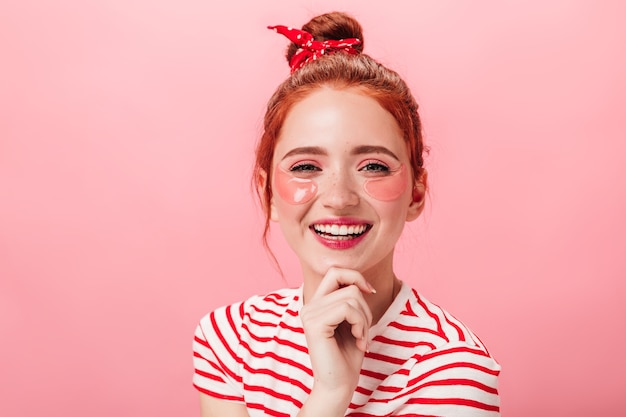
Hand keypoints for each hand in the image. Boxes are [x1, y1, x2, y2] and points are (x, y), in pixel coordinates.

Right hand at [300, 267, 375, 395]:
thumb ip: (351, 301)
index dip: (355, 276)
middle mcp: (309, 306)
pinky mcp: (315, 324)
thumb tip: (363, 283)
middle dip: (365, 307)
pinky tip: (358, 341)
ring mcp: (309, 314)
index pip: (334, 272)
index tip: (370, 292)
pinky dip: (360, 324)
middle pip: (348, 285)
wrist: (339, 385)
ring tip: (361, 339)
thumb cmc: (347, 356)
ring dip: (364, 320)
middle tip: (364, 331)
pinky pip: (347, 309)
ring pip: (351, 297)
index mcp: (316, 304)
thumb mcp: (352, 322)